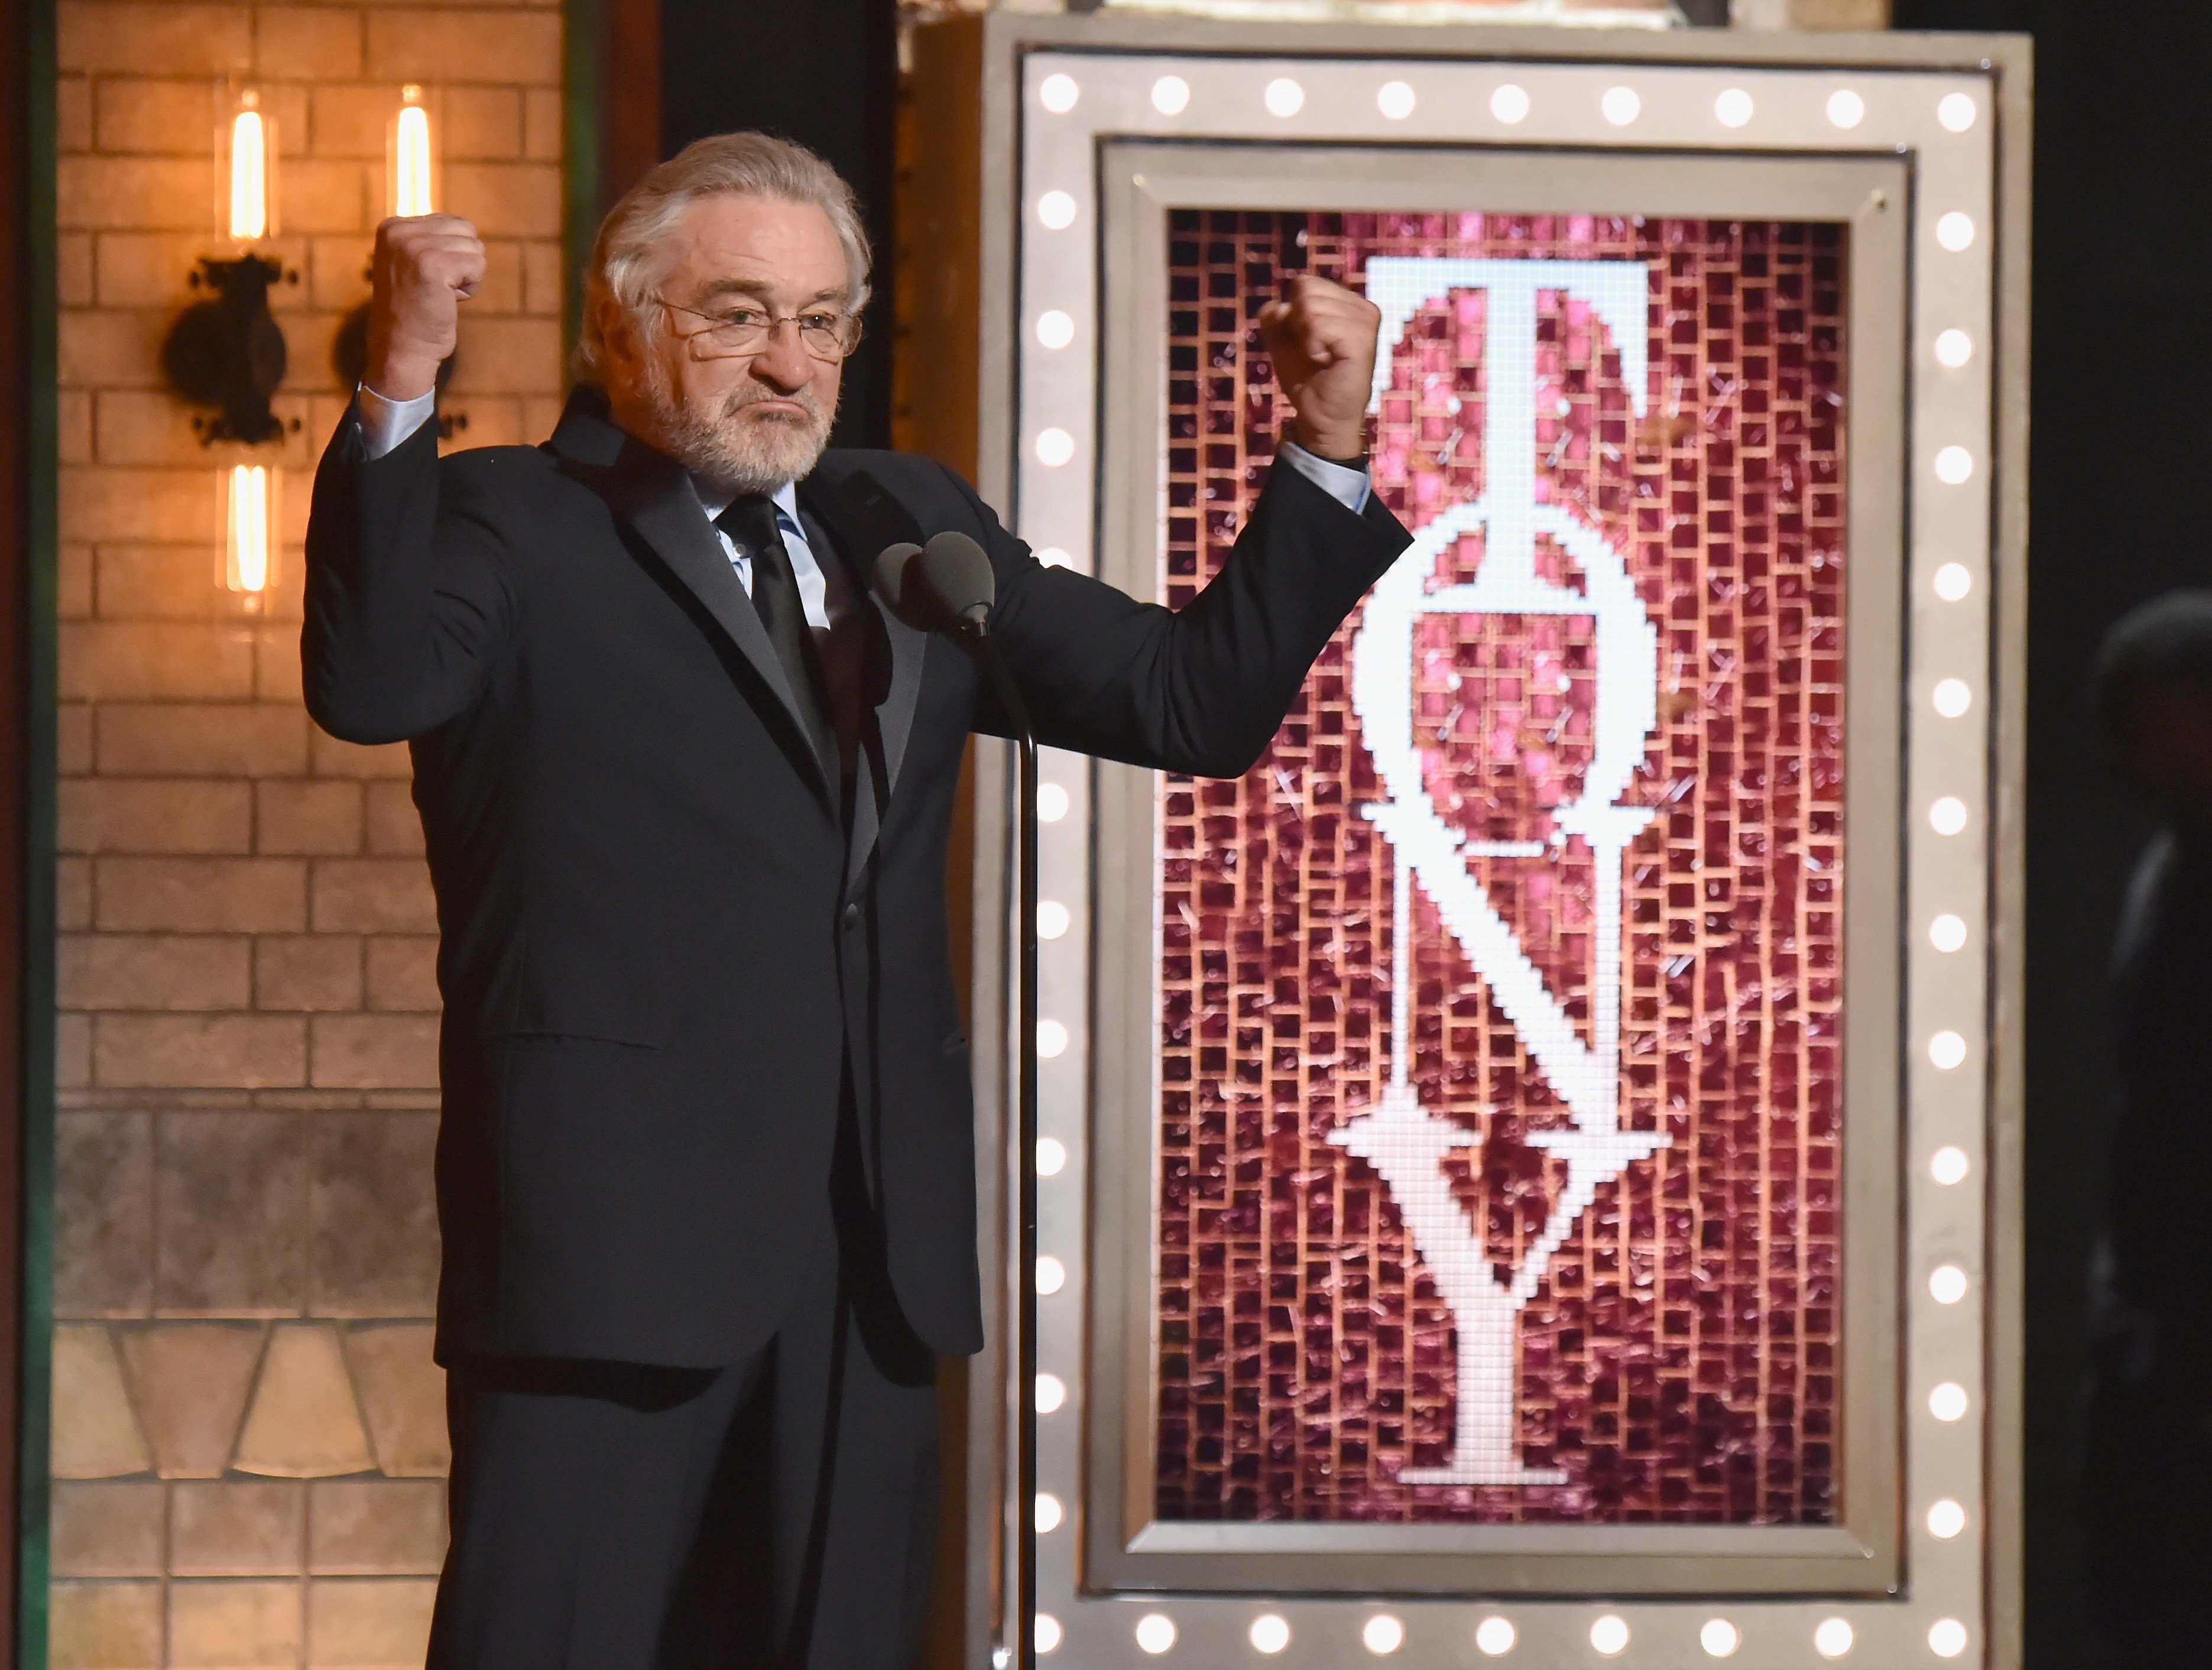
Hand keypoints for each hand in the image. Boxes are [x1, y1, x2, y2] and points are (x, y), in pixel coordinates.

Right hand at [363, 214, 485, 401]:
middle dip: (462, 263)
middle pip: (466, 231)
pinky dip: (470, 288)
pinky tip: (448, 301)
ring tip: (440, 295)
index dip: (450, 256)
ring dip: (466, 277)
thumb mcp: (412, 264)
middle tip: (437, 289)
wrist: (401, 349)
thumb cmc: (414, 312)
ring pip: (475, 248)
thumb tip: (464, 226)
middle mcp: (399, 231)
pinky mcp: (434, 265)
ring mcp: (415, 246)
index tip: (427, 279)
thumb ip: (430, 240)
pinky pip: (478, 266)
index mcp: (392, 226)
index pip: (450, 223)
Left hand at [1257, 273, 1381, 460]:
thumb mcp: (1283, 339)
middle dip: (1297, 324)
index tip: (1306, 341)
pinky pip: (1319, 325)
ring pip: (1311, 307)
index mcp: (1348, 302)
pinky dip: (1312, 347)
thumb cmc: (1306, 377)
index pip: (1305, 283)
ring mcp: (1366, 322)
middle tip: (1313, 350)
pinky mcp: (1362, 340)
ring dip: (1305, 338)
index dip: (1292, 314)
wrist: (1319, 416)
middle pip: (1307, 290)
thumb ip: (1275, 315)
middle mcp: (1362, 307)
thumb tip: (1280, 307)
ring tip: (1321, 358)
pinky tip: (1325, 362)